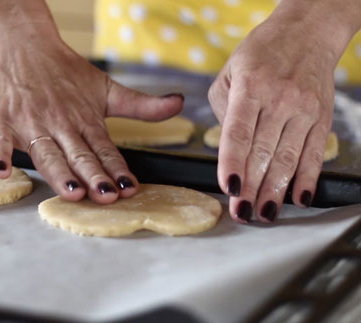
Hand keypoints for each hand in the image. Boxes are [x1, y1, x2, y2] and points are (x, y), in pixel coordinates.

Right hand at [0, 0, 183, 203]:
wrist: (23, 43)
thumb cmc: (64, 71)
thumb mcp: (106, 87)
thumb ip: (141, 105)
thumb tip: (179, 103)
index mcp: (86, 120)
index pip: (105, 149)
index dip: (117, 169)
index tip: (129, 188)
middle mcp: (61, 124)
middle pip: (78, 155)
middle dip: (93, 176)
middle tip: (105, 196)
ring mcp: (31, 123)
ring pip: (47, 152)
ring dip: (59, 172)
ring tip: (71, 191)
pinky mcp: (1, 120)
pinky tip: (3, 172)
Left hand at [208, 0, 359, 222]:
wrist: (307, 33)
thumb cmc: (259, 55)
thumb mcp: (228, 73)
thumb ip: (223, 111)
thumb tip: (230, 149)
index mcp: (249, 87)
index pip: (238, 132)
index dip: (232, 163)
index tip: (229, 188)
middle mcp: (279, 98)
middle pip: (263, 151)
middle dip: (252, 187)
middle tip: (242, 213)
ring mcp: (304, 109)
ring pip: (288, 158)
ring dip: (276, 190)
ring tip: (265, 214)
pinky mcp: (322, 117)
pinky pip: (314, 153)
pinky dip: (307, 178)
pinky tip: (299, 199)